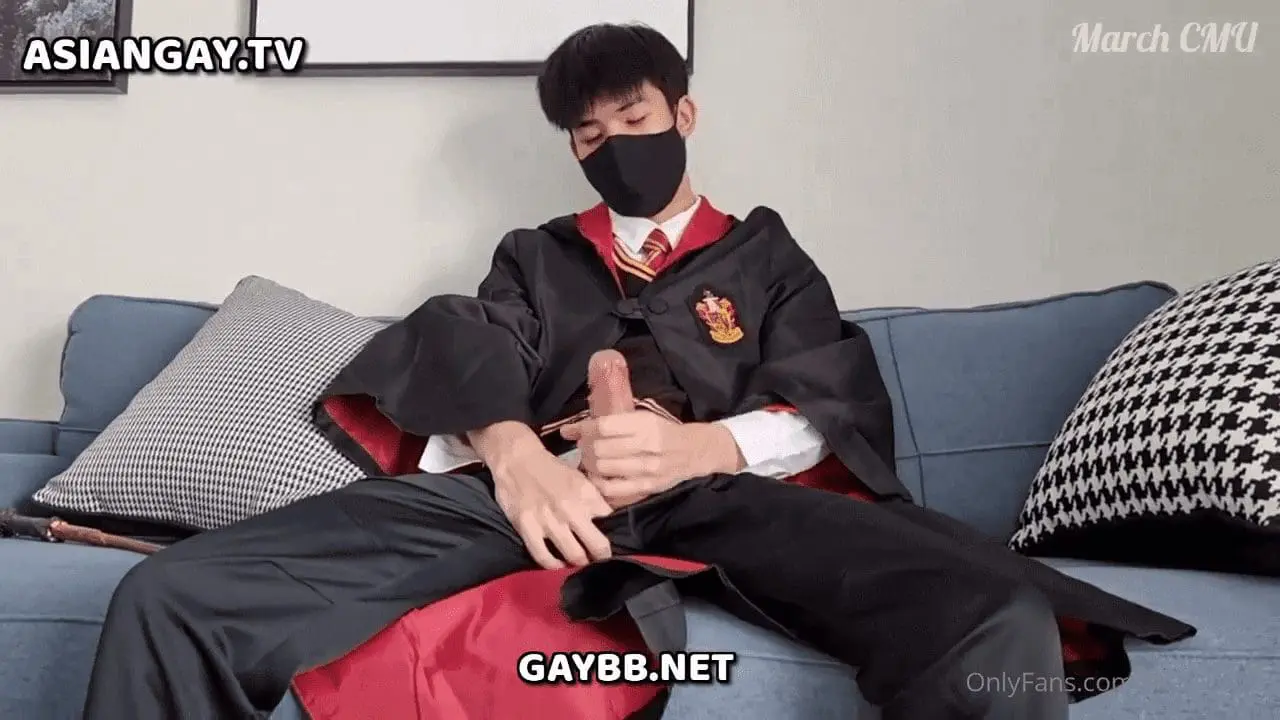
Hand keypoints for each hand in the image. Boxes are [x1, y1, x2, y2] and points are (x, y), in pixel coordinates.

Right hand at [468, 422, 613, 569]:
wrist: (517, 459)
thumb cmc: (551, 469)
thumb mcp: (579, 479)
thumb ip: (593, 500)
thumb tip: (607, 520)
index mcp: (587, 494)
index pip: (610, 521)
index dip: (613, 531)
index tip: (610, 538)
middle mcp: (571, 509)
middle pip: (597, 546)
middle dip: (601, 556)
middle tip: (598, 558)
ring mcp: (549, 521)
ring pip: (574, 556)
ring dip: (579, 562)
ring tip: (578, 561)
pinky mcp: (528, 528)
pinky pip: (544, 557)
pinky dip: (553, 565)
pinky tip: (557, 563)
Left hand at [560, 412, 742, 504]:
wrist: (694, 451)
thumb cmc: (664, 431)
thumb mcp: (644, 418)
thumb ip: (616, 422)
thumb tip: (580, 427)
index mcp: (644, 423)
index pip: (603, 426)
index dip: (581, 429)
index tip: (570, 431)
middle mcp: (646, 445)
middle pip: (599, 448)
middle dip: (583, 447)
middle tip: (581, 447)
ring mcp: (646, 468)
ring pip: (602, 467)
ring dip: (588, 464)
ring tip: (588, 460)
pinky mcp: (646, 486)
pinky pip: (612, 488)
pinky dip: (597, 483)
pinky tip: (596, 477)